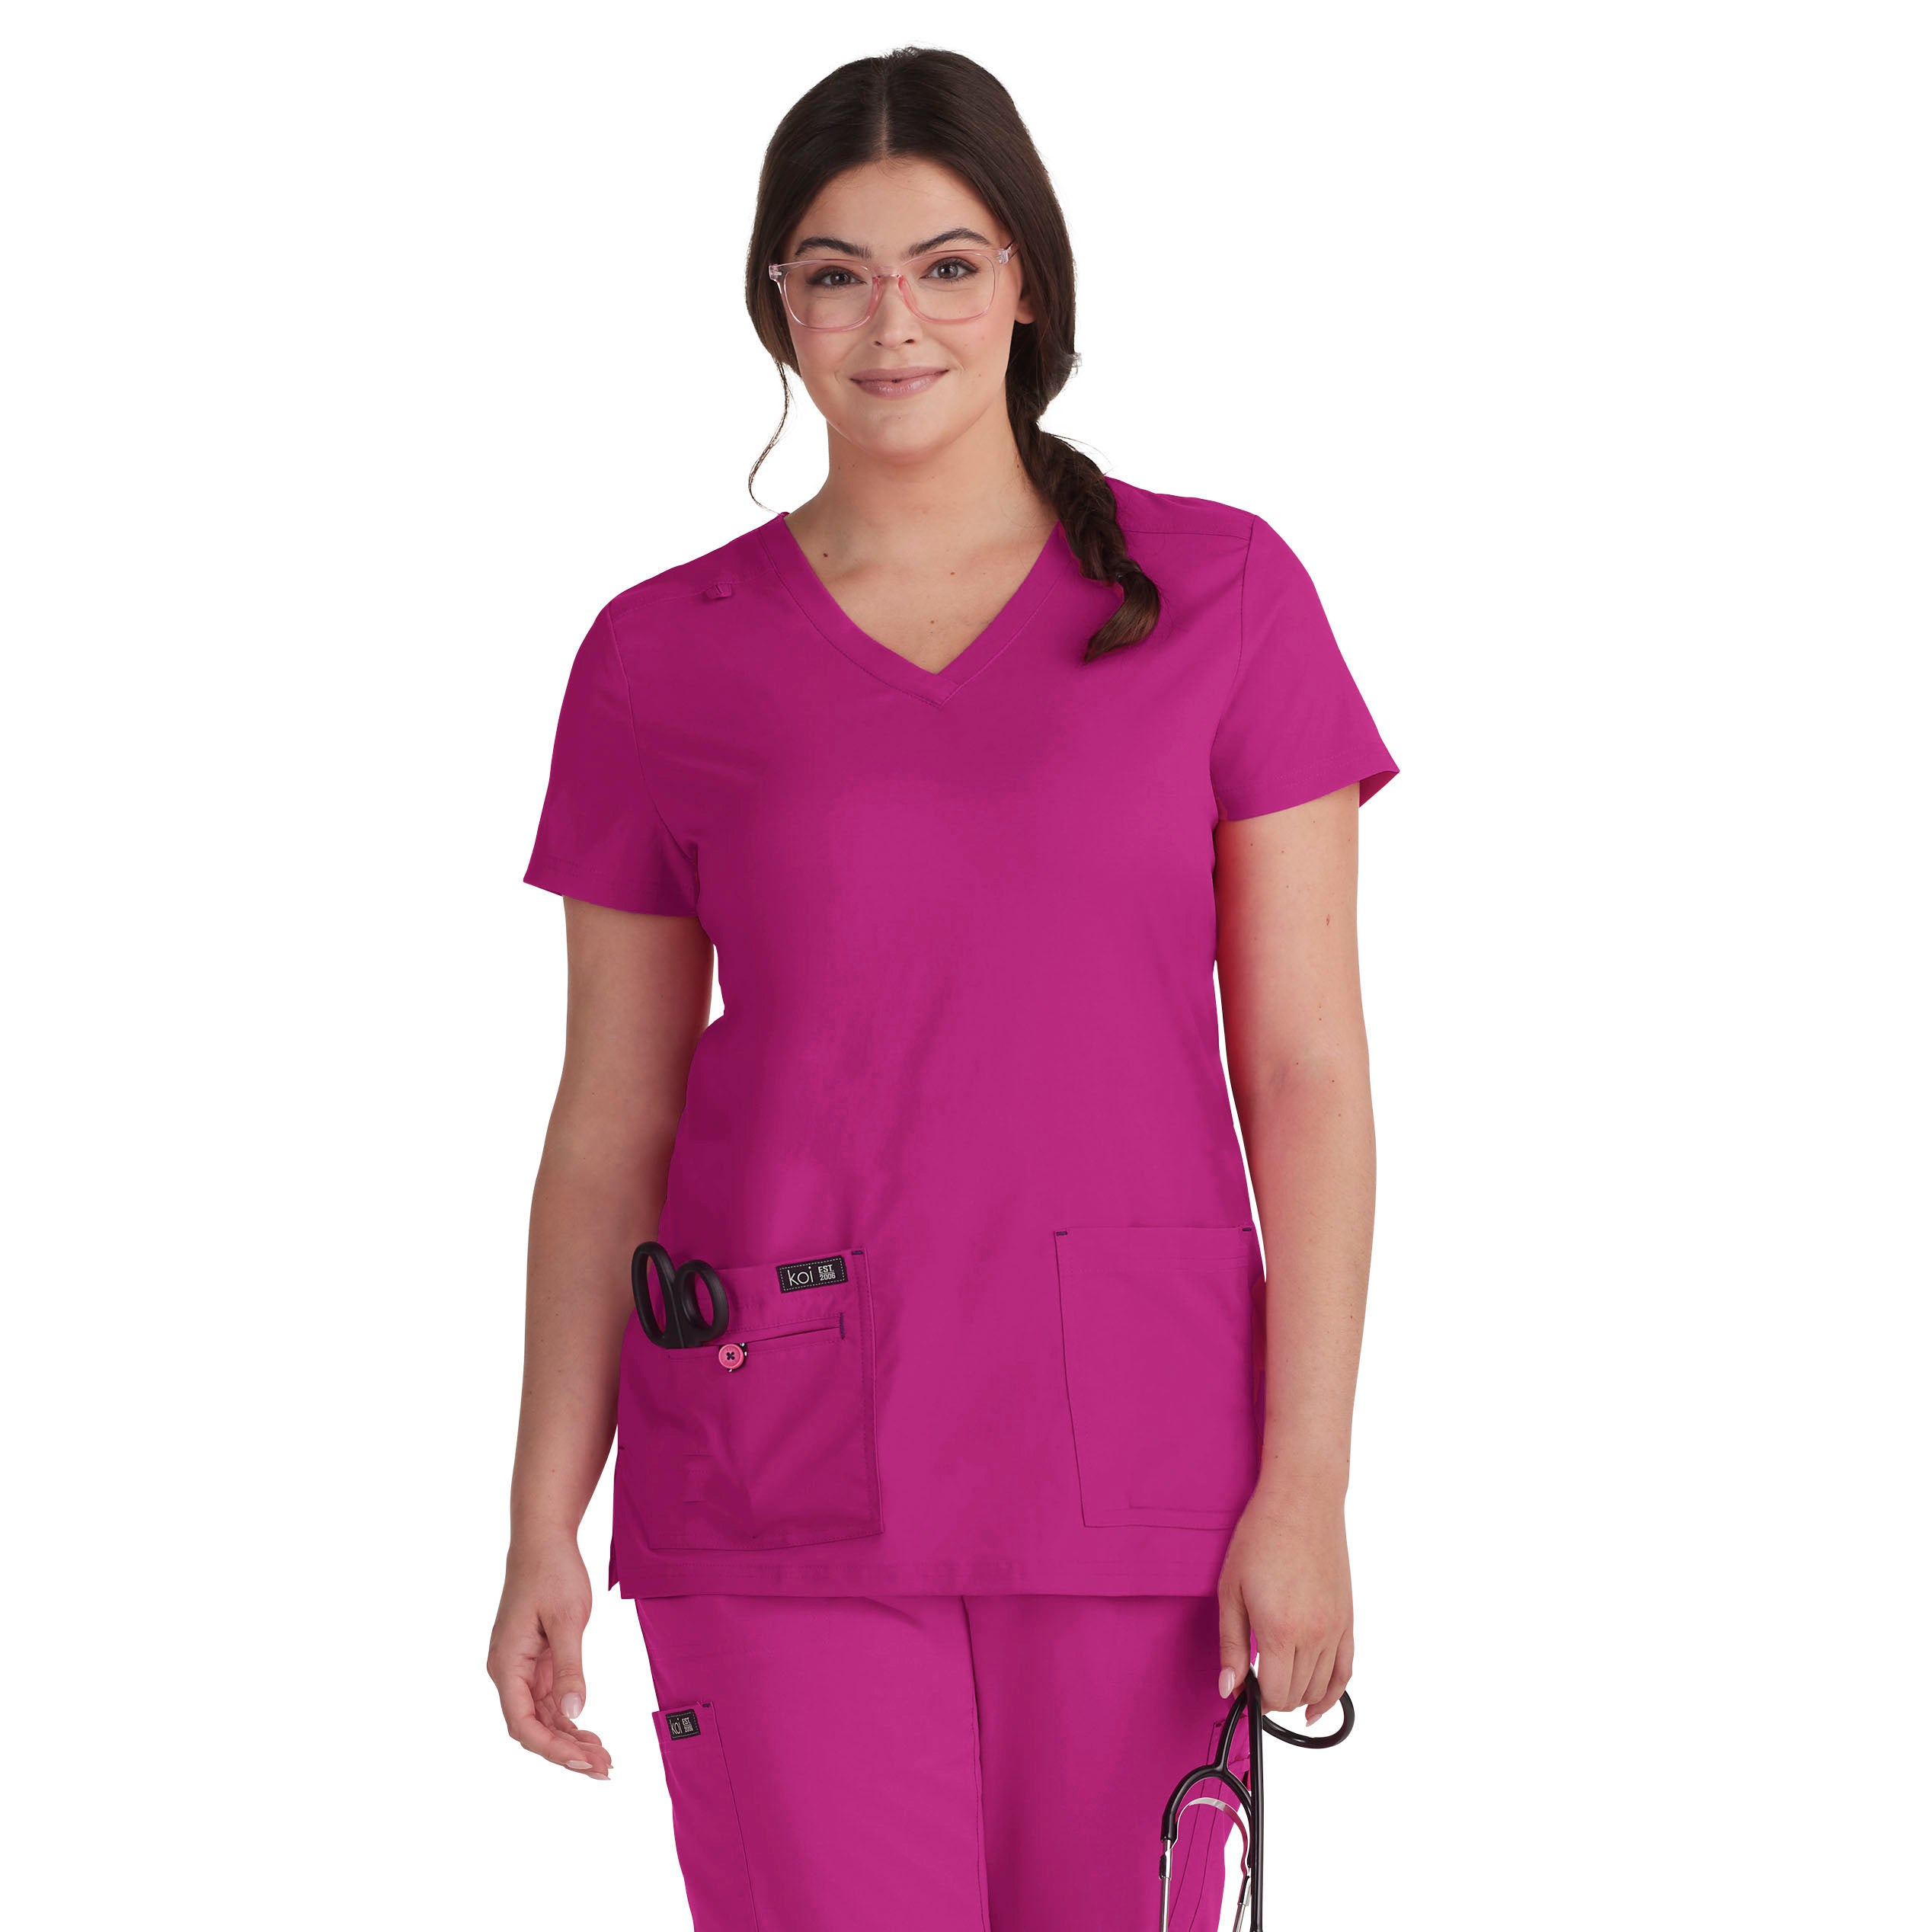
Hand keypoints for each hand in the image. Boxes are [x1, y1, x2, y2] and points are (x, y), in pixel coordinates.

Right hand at [487, 1534, 611, 1777]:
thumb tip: (572, 1715)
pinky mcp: (536, 1662)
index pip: (522, 1723)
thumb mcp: (566, 1619)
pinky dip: (569, 1719)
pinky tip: (590, 1733)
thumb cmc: (552, 1573)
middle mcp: (508, 1672)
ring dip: (570, 1739)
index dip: (552, 1748)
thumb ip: (569, 1669)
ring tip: (604, 1758)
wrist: (544, 1540)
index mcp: (507, 1664)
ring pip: (542, 1718)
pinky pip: (549, 1700)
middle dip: (566, 1752)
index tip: (584, 1761)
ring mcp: (522, 1668)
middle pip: (532, 1727)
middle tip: (604, 1769)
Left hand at [1214, 1482, 1353, 1724]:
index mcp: (1280, 1631)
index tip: (1243, 1688)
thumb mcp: (1231, 1590)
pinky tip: (1317, 1706)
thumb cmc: (1261, 1538)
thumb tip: (1229, 1688)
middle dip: (1273, 1697)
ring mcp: (1335, 1629)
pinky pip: (1346, 1671)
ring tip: (1278, 1684)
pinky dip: (1333, 1694)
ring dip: (1298, 1696)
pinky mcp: (1348, 1619)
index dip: (1256, 1699)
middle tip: (1254, 1681)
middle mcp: (1314, 1636)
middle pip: (1296, 1694)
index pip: (1274, 1693)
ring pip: (1321, 1688)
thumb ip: (1231, 1645)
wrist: (1302, 1502)